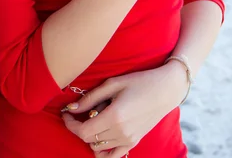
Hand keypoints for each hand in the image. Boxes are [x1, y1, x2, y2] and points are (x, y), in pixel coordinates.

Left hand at [61, 65, 186, 156]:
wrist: (166, 90)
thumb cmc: (139, 81)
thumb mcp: (113, 84)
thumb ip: (90, 98)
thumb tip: (71, 108)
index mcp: (114, 117)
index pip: (83, 131)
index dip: (70, 124)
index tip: (66, 114)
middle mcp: (120, 132)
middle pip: (88, 139)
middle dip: (78, 126)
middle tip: (79, 111)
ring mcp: (128, 140)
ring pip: (98, 146)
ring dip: (90, 134)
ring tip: (96, 116)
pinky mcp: (134, 142)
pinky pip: (112, 155)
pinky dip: (101, 150)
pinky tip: (99, 138)